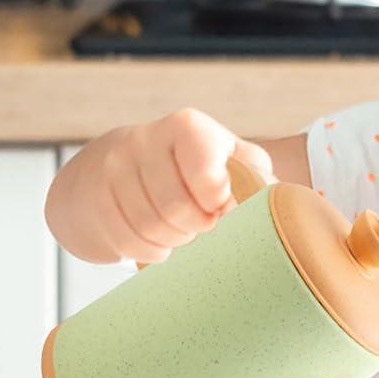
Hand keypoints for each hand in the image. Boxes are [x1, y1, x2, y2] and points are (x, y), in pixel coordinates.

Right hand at [46, 108, 273, 264]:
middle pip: (176, 209)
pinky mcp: (93, 196)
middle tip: (202, 227)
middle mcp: (145, 139)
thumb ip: (256, 177)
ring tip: (182, 234)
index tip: (220, 207)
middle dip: (195, 228)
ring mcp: (114, 167)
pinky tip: (158, 241)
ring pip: (149, 226)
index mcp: (188, 127)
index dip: (216, 200)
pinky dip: (148, 250)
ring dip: (172, 241)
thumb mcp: (228, 161)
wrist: (115, 166)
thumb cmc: (190, 168)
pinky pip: (125, 239)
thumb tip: (285, 205)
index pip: (205, 170)